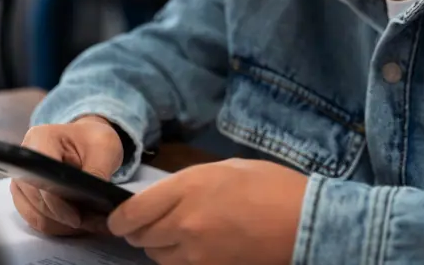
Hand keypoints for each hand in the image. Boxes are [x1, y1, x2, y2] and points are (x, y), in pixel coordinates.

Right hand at [10, 116, 124, 235]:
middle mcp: (24, 161)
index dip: (57, 203)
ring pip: (35, 215)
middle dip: (63, 218)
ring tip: (87, 225)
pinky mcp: (26, 196)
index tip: (78, 217)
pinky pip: (37, 219)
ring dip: (61, 225)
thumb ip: (97, 172)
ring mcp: (22, 180)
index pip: (40, 178)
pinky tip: (77, 224)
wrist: (87, 140)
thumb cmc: (93, 140)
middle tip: (90, 224)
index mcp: (40, 140)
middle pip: (36, 200)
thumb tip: (93, 201)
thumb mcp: (104, 149)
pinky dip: (57, 225)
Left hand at [108, 159, 307, 264]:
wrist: (303, 221)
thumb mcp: (225, 168)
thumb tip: (166, 197)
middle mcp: (184, 222)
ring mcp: (196, 252)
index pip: (132, 213)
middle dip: (140, 231)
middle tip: (149, 224)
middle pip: (141, 238)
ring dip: (160, 247)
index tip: (119, 220)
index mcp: (187, 188)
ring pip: (157, 257)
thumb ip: (189, 184)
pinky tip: (196, 248)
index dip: (120, 219)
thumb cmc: (269, 185)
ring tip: (178, 235)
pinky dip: (180, 260)